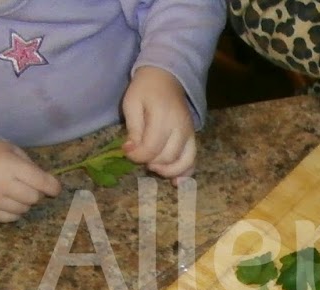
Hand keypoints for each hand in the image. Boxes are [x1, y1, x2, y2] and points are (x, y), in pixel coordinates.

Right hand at [0, 138, 61, 222]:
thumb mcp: (15, 152)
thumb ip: (34, 168)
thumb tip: (52, 187)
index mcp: (9, 164)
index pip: (41, 182)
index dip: (53, 187)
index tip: (55, 188)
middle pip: (34, 198)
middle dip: (36, 192)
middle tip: (29, 185)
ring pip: (24, 209)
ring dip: (25, 202)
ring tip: (15, 191)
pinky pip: (12, 217)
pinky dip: (15, 211)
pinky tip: (8, 200)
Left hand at [122, 66, 196, 180]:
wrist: (167, 78)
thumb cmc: (145, 89)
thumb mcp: (132, 103)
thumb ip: (133, 129)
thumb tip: (131, 151)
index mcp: (163, 117)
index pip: (152, 147)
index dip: (138, 156)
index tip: (127, 152)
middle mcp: (181, 128)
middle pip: (168, 157)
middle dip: (151, 163)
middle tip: (139, 157)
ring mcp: (190, 134)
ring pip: (185, 162)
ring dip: (169, 172)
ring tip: (154, 169)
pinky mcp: (193, 138)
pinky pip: (193, 160)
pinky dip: (185, 174)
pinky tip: (175, 182)